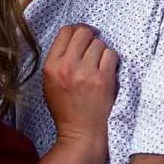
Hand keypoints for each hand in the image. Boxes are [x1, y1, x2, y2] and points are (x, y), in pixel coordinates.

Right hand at [42, 24, 118, 155]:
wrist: (81, 134)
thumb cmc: (67, 111)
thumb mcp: (50, 84)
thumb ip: (59, 60)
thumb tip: (75, 39)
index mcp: (50, 66)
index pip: (65, 32)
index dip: (77, 30)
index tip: (85, 36)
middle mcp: (67, 66)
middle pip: (83, 33)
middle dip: (91, 37)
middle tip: (95, 48)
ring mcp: (86, 72)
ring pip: (100, 43)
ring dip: (102, 52)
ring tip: (100, 66)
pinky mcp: (103, 79)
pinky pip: (112, 55)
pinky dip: (112, 61)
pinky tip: (108, 72)